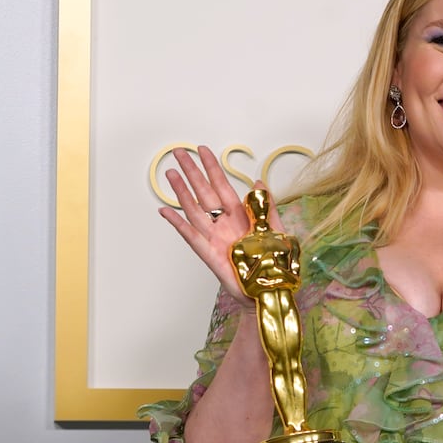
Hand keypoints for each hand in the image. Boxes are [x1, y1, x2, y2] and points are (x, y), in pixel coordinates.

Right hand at [158, 145, 284, 297]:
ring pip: (194, 210)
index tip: (202, 150)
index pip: (222, 185)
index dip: (212, 168)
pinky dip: (178, 224)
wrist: (269, 291)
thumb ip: (266, 206)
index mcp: (240, 216)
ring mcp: (214, 238)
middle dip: (192, 172)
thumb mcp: (276, 230)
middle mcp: (224, 224)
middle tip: (179, 153)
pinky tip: (166, 211)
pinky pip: (191, 236)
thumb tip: (259, 182)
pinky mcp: (209, 254)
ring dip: (182, 192)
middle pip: (204, 193)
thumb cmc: (272, 264)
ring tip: (171, 174)